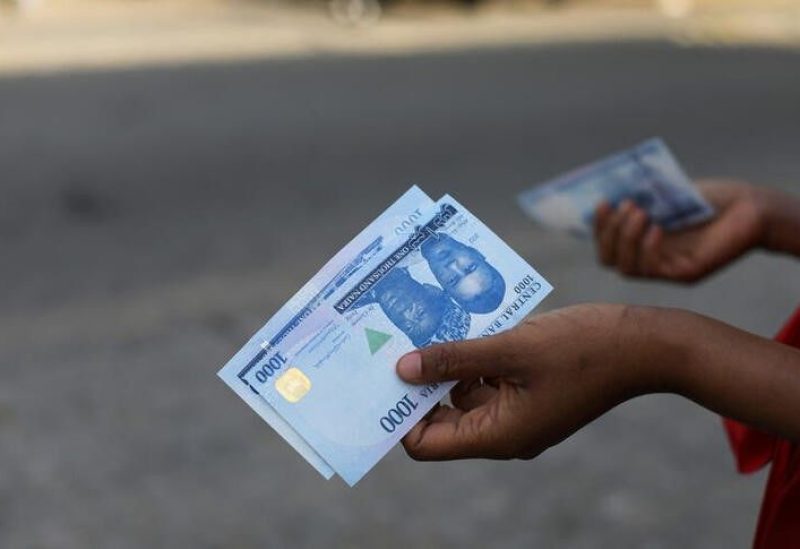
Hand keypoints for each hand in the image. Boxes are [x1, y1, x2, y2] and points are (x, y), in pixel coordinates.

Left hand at [395, 304, 662, 460]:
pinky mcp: (530, 391)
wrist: (646, 344)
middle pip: (442, 417)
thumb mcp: (510, 348)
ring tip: (427, 323)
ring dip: (446, 362)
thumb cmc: (583, 348)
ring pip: (463, 392)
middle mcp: (504, 431)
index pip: (427, 442)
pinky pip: (488, 378)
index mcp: (498, 434)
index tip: (381, 377)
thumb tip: (402, 369)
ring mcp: (519, 411)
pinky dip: (473, 356)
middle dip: (419, 382)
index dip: (400, 414)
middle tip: (395, 341)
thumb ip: (454, 358)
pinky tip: (464, 323)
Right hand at [594, 179, 766, 282]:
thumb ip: (638, 198)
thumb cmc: (712, 198)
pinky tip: (658, 228)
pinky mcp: (686, 273)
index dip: (598, 227)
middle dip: (608, 233)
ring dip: (625, 238)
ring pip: (626, 268)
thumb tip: (605, 194)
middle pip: (609, 259)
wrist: (751, 207)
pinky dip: (648, 248)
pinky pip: (653, 270)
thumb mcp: (666, 194)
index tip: (602, 202)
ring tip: (640, 212)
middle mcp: (651, 258)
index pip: (606, 245)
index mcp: (642, 241)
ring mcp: (667, 269)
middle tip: (625, 206)